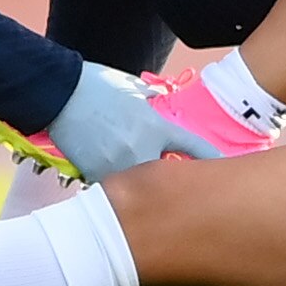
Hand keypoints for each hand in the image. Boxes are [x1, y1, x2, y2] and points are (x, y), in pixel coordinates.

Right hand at [42, 61, 222, 181]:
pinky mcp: (96, 176)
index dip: (213, 162)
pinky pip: (114, 191)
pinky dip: (116, 193)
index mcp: (156, 126)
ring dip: (144, 192)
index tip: (226, 173)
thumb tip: (157, 100)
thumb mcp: (133, 89)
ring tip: (148, 200)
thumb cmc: (96, 85)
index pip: (195, 149)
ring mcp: (119, 166)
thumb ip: (150, 101)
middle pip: (172, 180)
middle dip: (178, 187)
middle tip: (186, 194)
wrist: (60, 92)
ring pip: (142, 190)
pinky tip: (115, 196)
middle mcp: (143, 149)